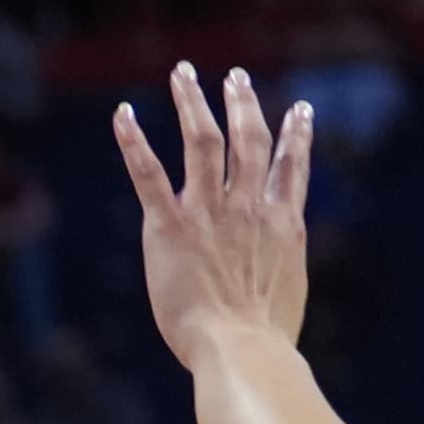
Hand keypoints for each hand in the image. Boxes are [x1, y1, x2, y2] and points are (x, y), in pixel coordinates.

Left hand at [114, 62, 313, 372]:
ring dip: (193, 103)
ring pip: (204, 142)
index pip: (292, 168)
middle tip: (235, 77)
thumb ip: (279, 270)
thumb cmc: (264, 339)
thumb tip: (275, 278)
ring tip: (184, 74)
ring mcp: (210, 213)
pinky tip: (123, 115)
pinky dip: (134, 141)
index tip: (300, 110)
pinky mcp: (170, 227)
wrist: (242, 348)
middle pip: (249, 142)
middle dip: (242, 104)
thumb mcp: (286, 295)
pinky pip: (148, 174)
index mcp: (283, 224)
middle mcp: (250, 207)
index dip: (297, 136)